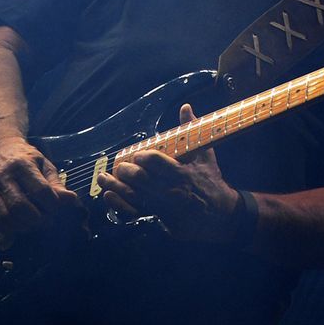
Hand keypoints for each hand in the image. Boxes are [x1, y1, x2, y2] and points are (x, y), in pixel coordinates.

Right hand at [0, 136, 80, 238]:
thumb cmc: (27, 159)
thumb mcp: (44, 165)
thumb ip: (56, 184)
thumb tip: (71, 200)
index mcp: (22, 165)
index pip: (40, 190)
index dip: (53, 204)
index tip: (58, 207)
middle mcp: (4, 177)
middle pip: (20, 206)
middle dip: (38, 218)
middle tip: (48, 220)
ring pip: (6, 216)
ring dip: (24, 226)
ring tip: (36, 223)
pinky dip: (9, 230)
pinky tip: (21, 225)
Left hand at [97, 104, 240, 242]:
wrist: (220, 214)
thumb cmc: (211, 181)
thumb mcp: (205, 155)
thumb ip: (192, 131)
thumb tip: (185, 107)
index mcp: (182, 173)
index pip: (157, 162)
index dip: (143, 157)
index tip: (136, 155)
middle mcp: (171, 190)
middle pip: (141, 179)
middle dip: (126, 171)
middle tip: (119, 166)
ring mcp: (163, 205)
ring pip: (134, 195)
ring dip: (115, 186)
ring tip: (102, 177)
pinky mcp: (159, 217)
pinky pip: (134, 211)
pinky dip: (119, 204)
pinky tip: (109, 195)